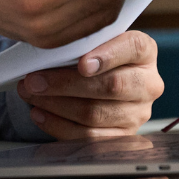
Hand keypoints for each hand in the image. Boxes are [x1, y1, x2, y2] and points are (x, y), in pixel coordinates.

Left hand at [16, 31, 163, 138]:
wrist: (102, 79)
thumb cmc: (92, 54)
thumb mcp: (91, 41)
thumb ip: (79, 41)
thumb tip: (46, 49)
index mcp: (144, 51)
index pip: (133, 48)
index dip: (108, 56)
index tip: (82, 64)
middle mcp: (148, 83)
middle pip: (111, 86)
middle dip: (65, 83)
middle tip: (34, 80)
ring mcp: (138, 113)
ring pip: (94, 113)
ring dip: (55, 104)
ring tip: (30, 94)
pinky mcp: (123, 136)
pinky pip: (89, 137)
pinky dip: (58, 125)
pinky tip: (39, 113)